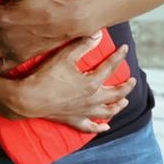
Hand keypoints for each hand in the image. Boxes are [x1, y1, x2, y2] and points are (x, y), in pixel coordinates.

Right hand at [0, 33, 134, 132]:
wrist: (30, 99)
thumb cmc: (46, 77)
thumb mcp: (65, 56)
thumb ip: (83, 45)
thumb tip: (98, 35)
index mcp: (92, 82)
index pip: (110, 66)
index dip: (119, 56)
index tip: (124, 48)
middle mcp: (92, 99)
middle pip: (115, 93)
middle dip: (126, 86)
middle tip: (132, 81)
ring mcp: (84, 111)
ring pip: (107, 111)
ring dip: (118, 106)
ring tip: (123, 102)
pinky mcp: (74, 120)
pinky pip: (90, 127)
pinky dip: (100, 127)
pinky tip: (105, 126)